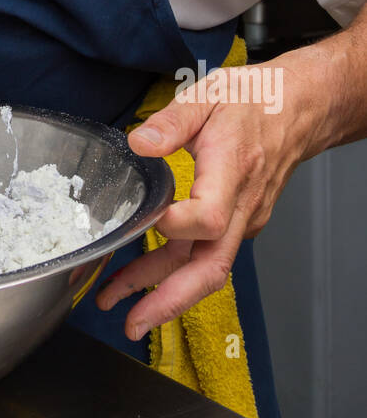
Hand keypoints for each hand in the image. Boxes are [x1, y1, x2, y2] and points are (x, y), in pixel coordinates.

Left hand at [95, 48, 329, 339]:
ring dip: (164, 292)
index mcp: (232, 170)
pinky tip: (145, 274)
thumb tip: (139, 142)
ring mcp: (243, 219)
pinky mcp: (239, 223)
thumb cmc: (254, 101)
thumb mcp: (207, 95)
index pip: (208, 218)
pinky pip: (208, 255)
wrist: (296, 109)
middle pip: (211, 268)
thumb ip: (171, 121)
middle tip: (132, 322)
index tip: (141, 223)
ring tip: (121, 305)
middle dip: (169, 300)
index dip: (174, 228)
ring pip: (206, 268)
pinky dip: (176, 271)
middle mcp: (241, 206)